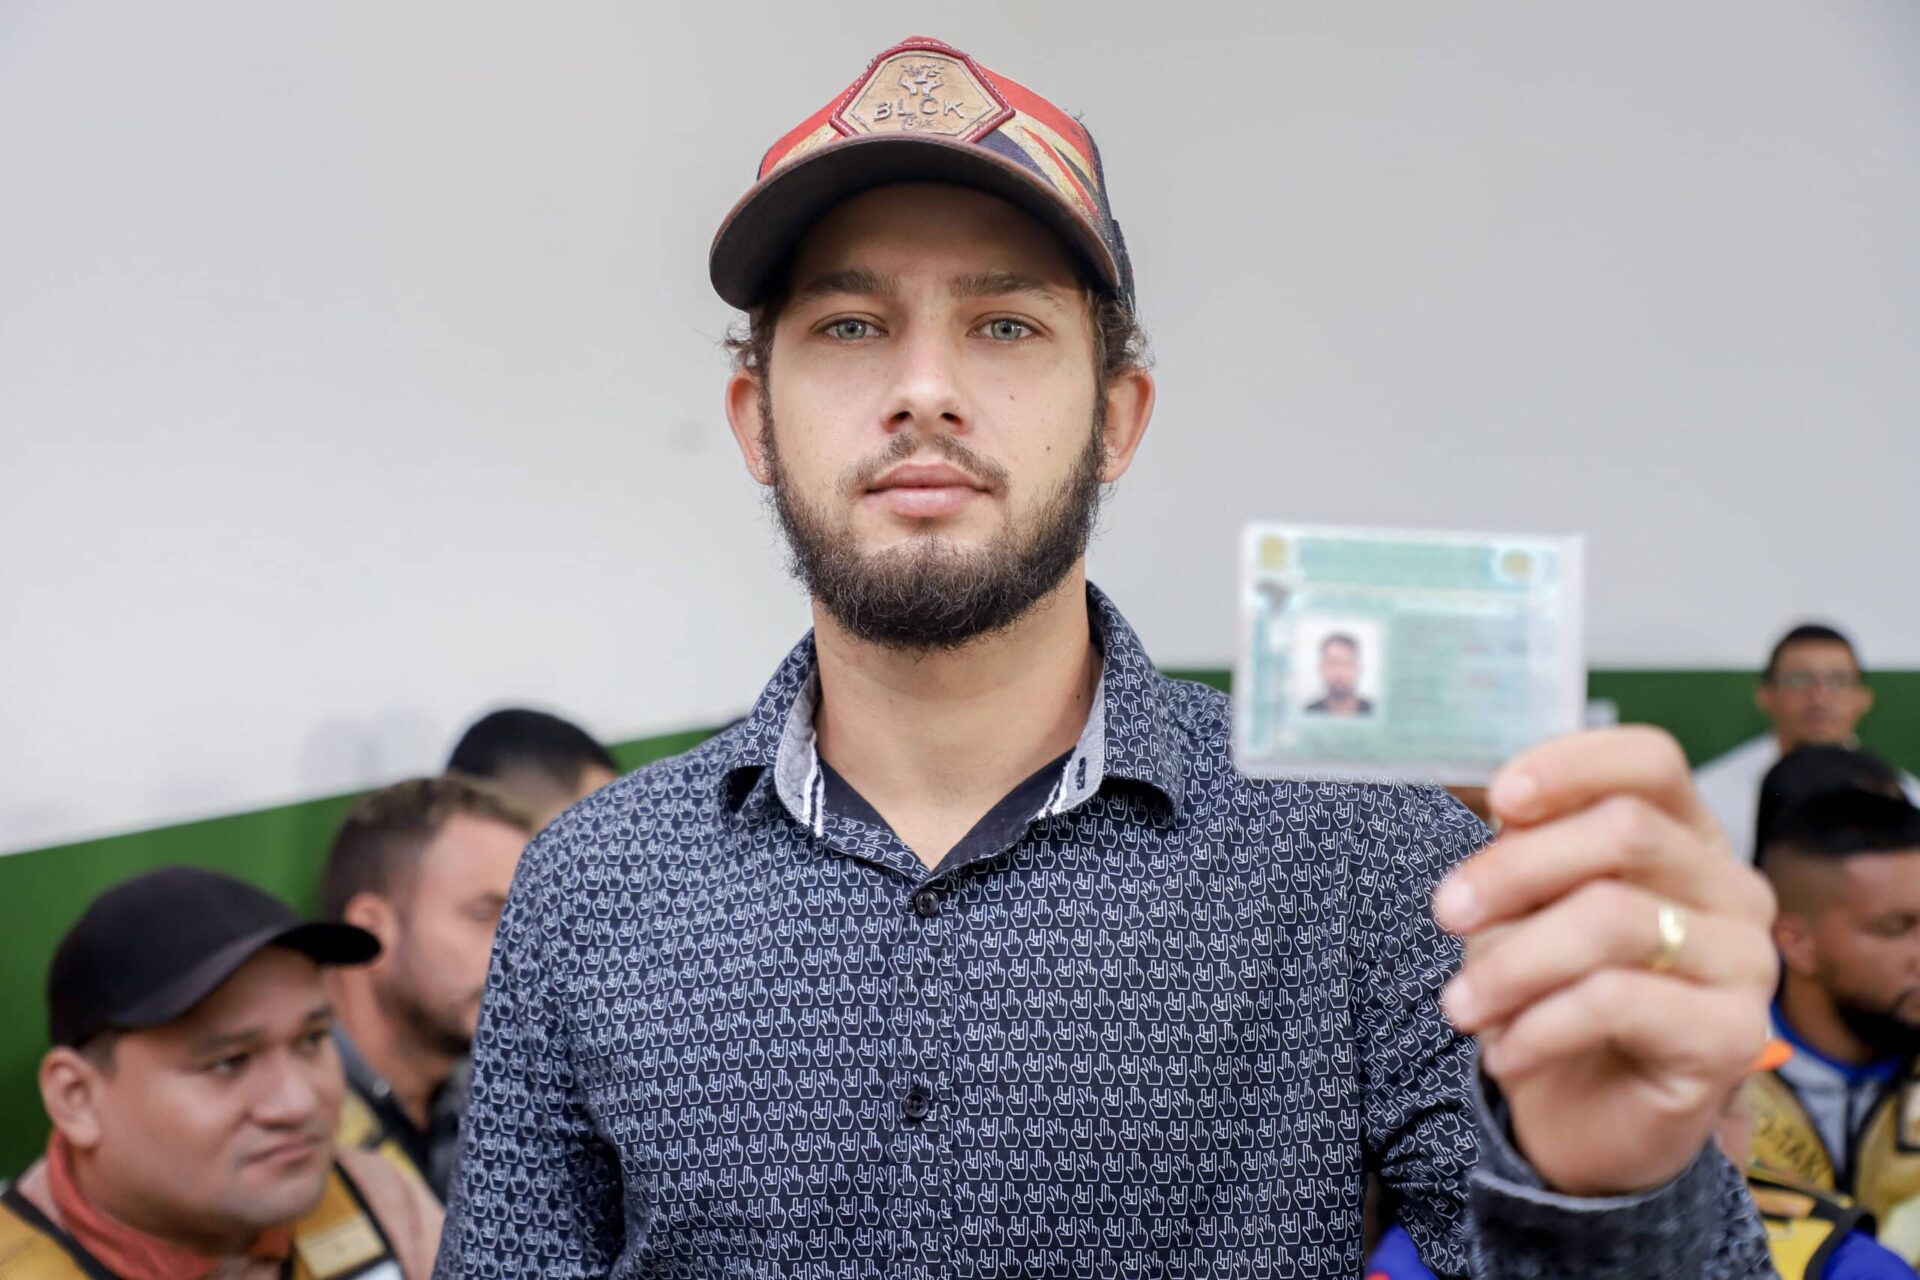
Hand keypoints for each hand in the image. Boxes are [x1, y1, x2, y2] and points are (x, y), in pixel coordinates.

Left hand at [1431, 726, 1778, 1196]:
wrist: (1586, 1119)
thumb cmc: (1554, 992)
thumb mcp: (1525, 905)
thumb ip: (1524, 845)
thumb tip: (1497, 793)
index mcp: (1685, 836)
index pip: (1651, 761)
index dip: (1572, 764)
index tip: (1498, 799)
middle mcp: (1731, 888)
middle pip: (1625, 832)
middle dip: (1514, 870)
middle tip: (1445, 915)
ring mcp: (1745, 960)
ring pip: (1613, 918)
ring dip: (1513, 963)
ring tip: (1461, 1006)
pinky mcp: (1734, 1035)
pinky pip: (1617, 1002)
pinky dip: (1539, 1026)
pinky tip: (1503, 1054)